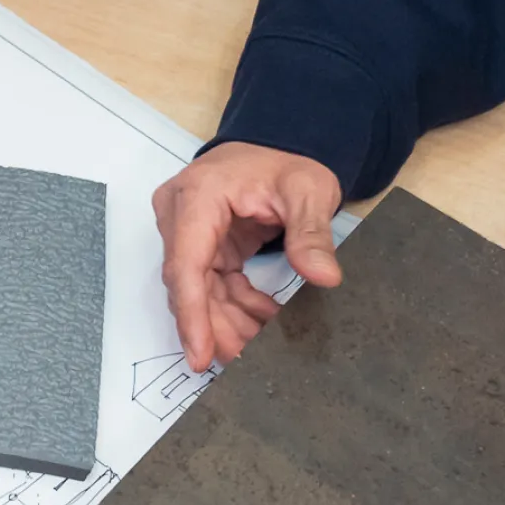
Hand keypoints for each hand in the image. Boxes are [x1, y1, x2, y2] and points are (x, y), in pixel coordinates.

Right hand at [149, 142, 343, 372]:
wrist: (278, 142)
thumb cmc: (286, 160)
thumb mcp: (308, 191)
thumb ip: (311, 233)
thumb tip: (324, 277)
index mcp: (198, 196)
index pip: (185, 264)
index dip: (192, 314)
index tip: (200, 354)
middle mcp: (180, 213)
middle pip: (189, 284)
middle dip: (215, 327)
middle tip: (246, 362)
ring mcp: (186, 230)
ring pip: (198, 290)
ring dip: (227, 321)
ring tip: (262, 346)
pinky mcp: (201, 243)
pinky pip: (212, 284)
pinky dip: (236, 306)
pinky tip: (263, 321)